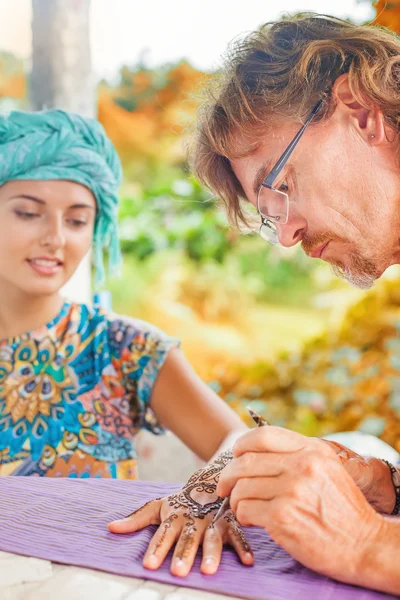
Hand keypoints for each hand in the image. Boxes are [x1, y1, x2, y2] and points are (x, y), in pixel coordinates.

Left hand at [108, 451, 253, 576]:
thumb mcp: (158, 507)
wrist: (210, 478)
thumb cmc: (181, 500)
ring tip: (208, 571)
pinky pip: (239, 535)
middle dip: (183, 555)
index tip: (149, 565)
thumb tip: (109, 528)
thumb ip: (136, 519)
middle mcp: (194, 520)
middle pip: (187, 539)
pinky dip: (244, 548)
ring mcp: (213, 521)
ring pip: (212, 539)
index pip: (163, 535)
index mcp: (175, 517)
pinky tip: (247, 562)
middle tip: (178, 572)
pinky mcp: (231, 522)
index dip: (156, 549)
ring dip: (212, 554)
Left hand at [217, 427, 383, 585]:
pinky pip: (245, 509)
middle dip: (228, 475)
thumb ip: (298, 455)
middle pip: (245, 461)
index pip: (262, 436)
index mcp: (312, 450)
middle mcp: (302, 465)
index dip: (241, 445)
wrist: (364, 544)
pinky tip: (251, 520)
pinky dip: (241, 515)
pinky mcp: (282, 517)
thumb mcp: (328, 468)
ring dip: (235, 498)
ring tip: (242, 507)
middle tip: (223, 486)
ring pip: (241, 486)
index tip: (235, 457)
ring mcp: (291, 490)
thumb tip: (258, 450)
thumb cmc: (343, 509)